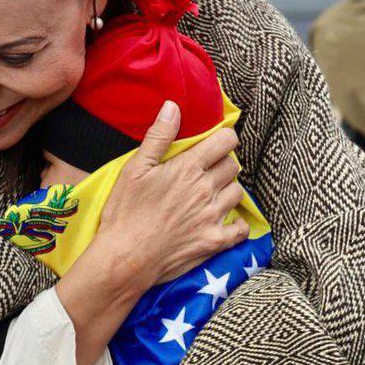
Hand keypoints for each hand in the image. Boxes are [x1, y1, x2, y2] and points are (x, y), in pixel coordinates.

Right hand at [98, 100, 247, 292]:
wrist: (125, 258)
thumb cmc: (124, 212)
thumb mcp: (135, 169)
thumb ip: (158, 136)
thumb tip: (173, 106)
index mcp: (188, 169)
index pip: (226, 141)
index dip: (223, 138)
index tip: (214, 144)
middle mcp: (206, 190)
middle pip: (233, 165)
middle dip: (223, 163)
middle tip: (206, 170)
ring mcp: (213, 217)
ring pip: (238, 193)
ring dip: (227, 189)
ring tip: (210, 194)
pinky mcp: (214, 241)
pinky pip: (240, 228)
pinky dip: (237, 223)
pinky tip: (225, 221)